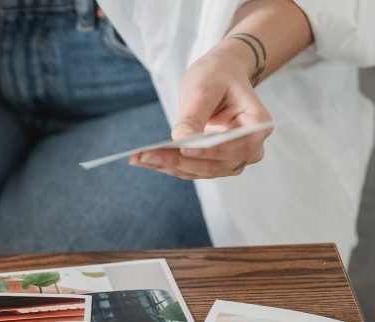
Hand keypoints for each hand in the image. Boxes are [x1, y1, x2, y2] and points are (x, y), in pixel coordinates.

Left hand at [130, 40, 271, 179]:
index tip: (183, 148)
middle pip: (214, 164)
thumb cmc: (217, 76)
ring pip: (199, 171)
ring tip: (137, 158)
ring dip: (167, 166)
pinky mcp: (213, 163)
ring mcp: (232, 159)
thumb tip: (180, 142)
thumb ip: (194, 117)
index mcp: (258, 125)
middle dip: (178, 161)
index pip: (235, 145)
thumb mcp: (204, 89)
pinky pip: (190, 169)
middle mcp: (249, 148)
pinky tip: (143, 159)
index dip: (209, 150)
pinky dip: (167, 165)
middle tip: (145, 156)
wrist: (221, 76)